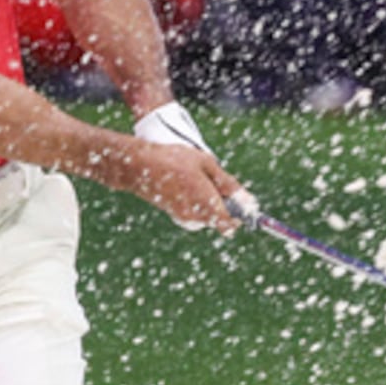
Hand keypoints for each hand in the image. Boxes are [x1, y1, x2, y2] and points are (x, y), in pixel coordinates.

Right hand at [132, 102, 238, 232]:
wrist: (137, 165)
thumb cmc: (172, 160)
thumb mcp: (205, 164)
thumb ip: (228, 184)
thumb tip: (248, 200)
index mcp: (208, 205)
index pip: (231, 223)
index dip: (238, 215)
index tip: (239, 201)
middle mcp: (195, 216)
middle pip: (218, 218)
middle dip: (221, 203)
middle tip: (214, 179)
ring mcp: (182, 216)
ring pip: (204, 213)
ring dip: (206, 200)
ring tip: (195, 177)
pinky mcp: (171, 212)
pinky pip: (191, 210)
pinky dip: (193, 199)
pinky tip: (184, 181)